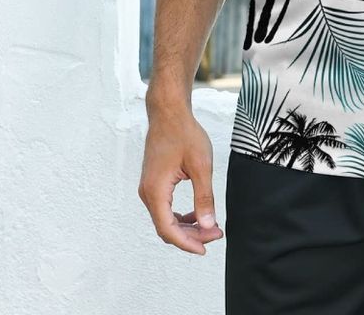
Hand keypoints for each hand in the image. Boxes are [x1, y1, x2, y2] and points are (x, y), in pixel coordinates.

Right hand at [138, 104, 224, 254]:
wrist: (169, 113)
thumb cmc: (184, 134)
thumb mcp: (201, 165)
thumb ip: (204, 197)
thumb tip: (208, 225)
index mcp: (155, 191)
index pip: (168, 229)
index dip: (187, 243)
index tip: (206, 248)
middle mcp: (147, 193)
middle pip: (166, 228)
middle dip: (191, 235)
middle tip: (216, 234)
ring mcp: (148, 189)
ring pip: (165, 219)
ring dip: (186, 227)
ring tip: (210, 226)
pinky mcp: (153, 184)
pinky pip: (165, 209)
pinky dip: (180, 216)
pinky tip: (197, 214)